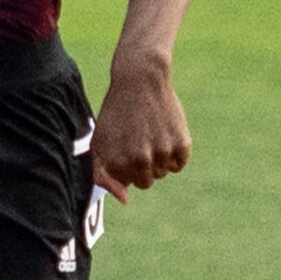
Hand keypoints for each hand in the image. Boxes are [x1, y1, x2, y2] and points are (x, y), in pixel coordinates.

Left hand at [90, 52, 189, 203]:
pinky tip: (164, 131)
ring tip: (151, 132)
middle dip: (144, 165)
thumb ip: (102, 175)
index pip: (129, 183)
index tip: (126, 143)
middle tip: (140, 138)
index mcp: (117, 164)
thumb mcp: (99, 142)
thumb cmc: (117, 113)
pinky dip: (174, 152)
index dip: (127, 164)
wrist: (140, 80)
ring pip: (164, 171)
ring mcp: (162, 153)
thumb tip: (124, 199)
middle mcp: (140, 161)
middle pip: (147, 181)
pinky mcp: (181, 144)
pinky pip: (180, 163)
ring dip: (159, 157)